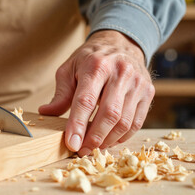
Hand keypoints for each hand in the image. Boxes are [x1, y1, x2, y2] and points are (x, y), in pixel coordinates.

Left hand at [39, 30, 154, 155]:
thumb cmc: (91, 59)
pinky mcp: (148, 92)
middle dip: (95, 137)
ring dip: (108, 139)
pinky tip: (110, 139)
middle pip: (109, 113)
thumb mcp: (69, 69)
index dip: (78, 124)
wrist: (121, 44)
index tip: (72, 143)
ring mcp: (137, 82)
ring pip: (125, 121)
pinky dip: (123, 136)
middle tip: (82, 150)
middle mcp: (120, 72)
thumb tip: (45, 113)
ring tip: (94, 146)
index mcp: (96, 65)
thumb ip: (60, 93)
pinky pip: (137, 122)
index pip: (86, 100)